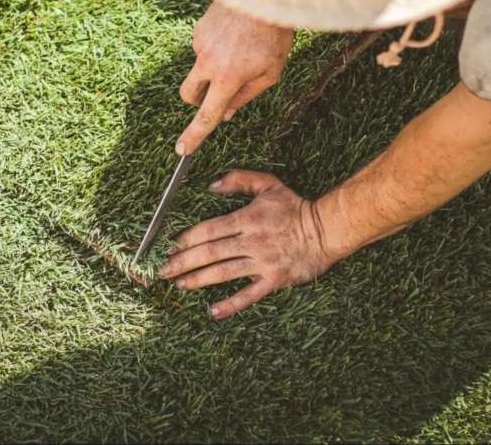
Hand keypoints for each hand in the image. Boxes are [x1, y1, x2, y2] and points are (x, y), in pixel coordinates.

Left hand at [159, 170, 342, 319]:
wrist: (327, 230)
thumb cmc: (296, 207)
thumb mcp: (268, 184)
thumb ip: (239, 180)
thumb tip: (212, 185)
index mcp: (247, 218)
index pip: (209, 230)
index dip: (186, 239)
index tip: (170, 246)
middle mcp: (251, 241)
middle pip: (210, 253)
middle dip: (183, 262)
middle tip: (163, 270)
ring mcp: (262, 262)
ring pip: (223, 273)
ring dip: (198, 280)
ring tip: (179, 284)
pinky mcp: (274, 280)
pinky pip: (248, 295)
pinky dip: (230, 305)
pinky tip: (213, 311)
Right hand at [177, 3, 294, 154]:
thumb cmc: (274, 34)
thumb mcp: (271, 72)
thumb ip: (247, 96)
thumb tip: (227, 114)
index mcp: (227, 77)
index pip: (206, 115)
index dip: (194, 136)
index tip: (183, 150)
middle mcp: (207, 62)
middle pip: (189, 94)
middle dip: (197, 101)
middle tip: (216, 95)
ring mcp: (199, 44)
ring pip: (200, 68)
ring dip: (214, 68)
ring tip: (241, 50)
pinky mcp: (198, 29)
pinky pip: (204, 48)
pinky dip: (216, 48)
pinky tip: (235, 36)